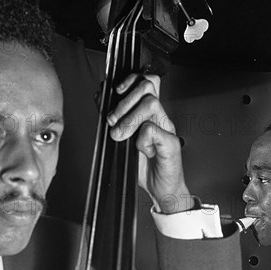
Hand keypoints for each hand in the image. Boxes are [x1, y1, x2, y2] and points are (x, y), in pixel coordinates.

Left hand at [107, 73, 193, 213]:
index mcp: (150, 114)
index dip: (130, 79)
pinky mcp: (170, 143)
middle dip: (124, 102)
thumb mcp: (123, 139)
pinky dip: (141, 139)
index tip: (115, 90)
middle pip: (147, 87)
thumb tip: (100, 97)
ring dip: (129, 119)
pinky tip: (141, 150)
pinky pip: (153, 130)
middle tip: (113, 121)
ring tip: (120, 135)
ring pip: (150, 104)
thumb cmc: (145, 166)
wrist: (162, 189)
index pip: (146, 81)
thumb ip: (115, 118)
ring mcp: (167, 129)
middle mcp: (160, 117)